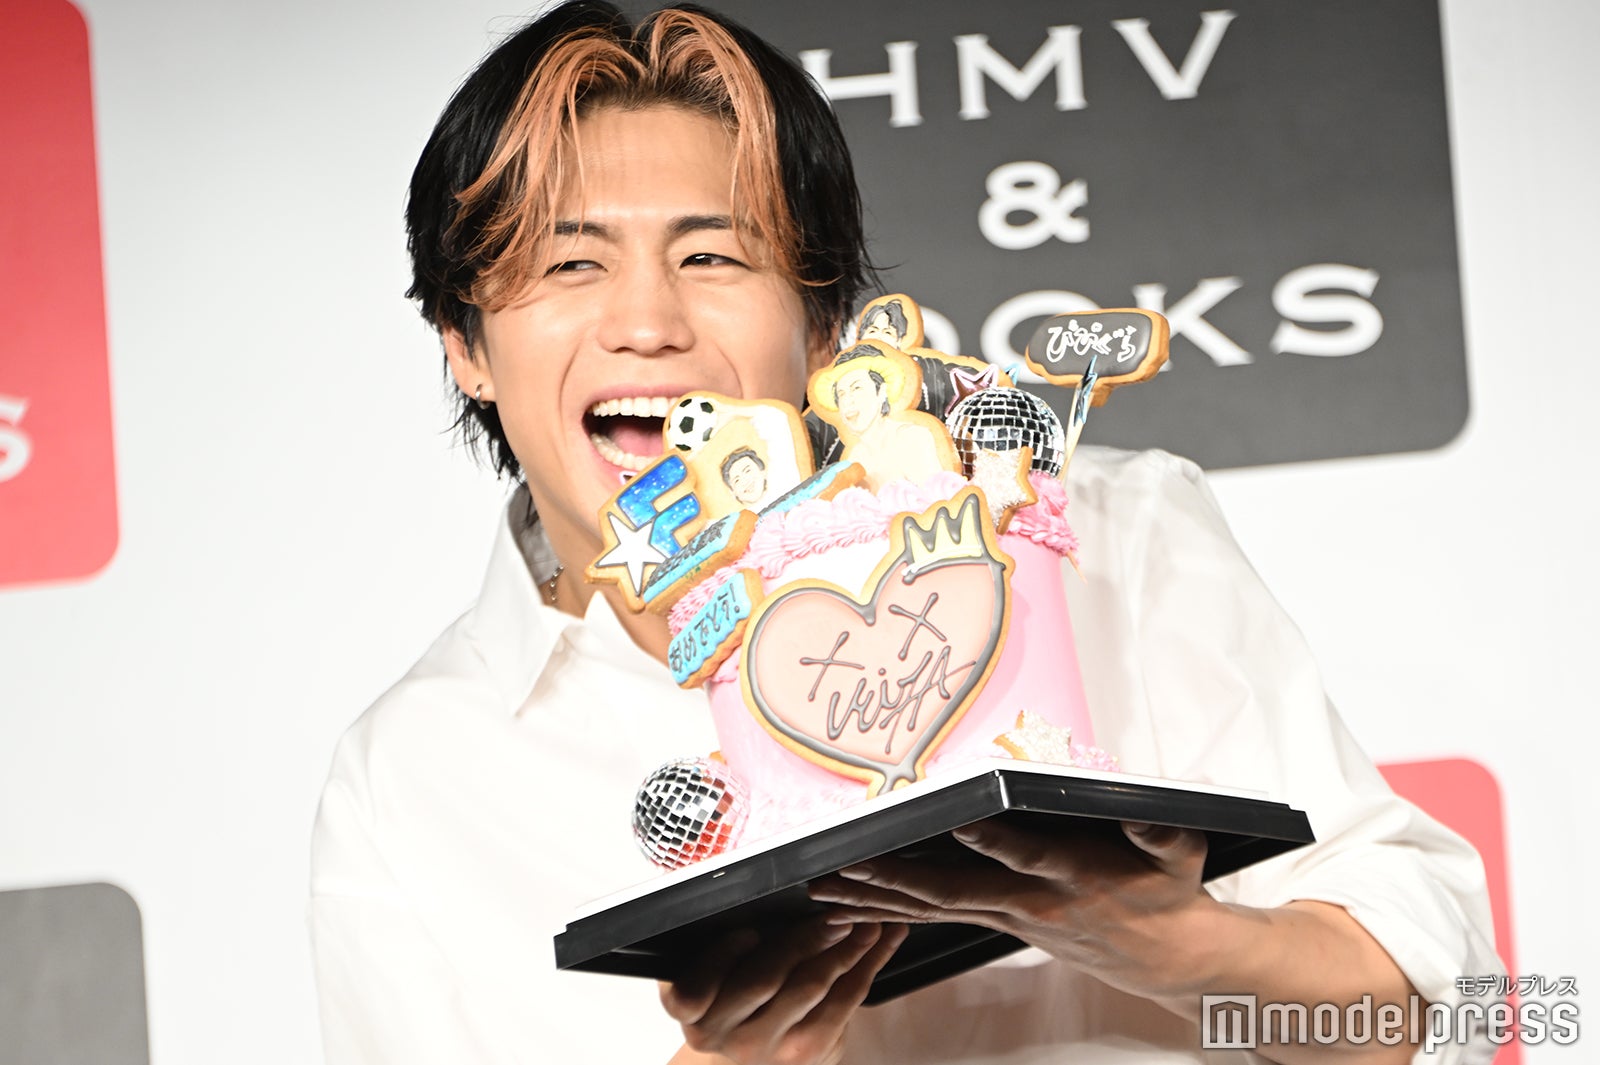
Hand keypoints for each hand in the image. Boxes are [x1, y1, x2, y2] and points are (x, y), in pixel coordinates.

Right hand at [661, 920, 908, 1064]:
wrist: (757, 1053)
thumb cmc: (738, 999)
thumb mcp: (715, 974)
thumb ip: (725, 945)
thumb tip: (761, 890)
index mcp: (692, 1012)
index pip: (695, 990)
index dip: (723, 958)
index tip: (748, 932)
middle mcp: (725, 1035)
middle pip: (764, 981)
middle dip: (802, 941)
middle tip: (833, 914)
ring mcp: (768, 1047)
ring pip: (810, 988)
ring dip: (845, 949)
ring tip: (866, 921)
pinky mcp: (809, 1051)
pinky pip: (843, 1001)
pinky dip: (867, 965)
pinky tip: (880, 941)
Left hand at [807, 818, 1218, 1000]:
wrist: (1167, 956)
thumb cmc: (1168, 894)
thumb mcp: (1180, 853)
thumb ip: (1160, 826)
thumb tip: (1142, 805)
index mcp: (1076, 876)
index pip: (1029, 855)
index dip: (996, 841)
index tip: (963, 818)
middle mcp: (1033, 901)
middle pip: (957, 890)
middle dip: (898, 878)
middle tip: (848, 866)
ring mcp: (1010, 916)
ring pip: (935, 906)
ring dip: (879, 897)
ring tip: (827, 888)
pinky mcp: (998, 921)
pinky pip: (936, 916)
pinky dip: (893, 911)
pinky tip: (853, 906)